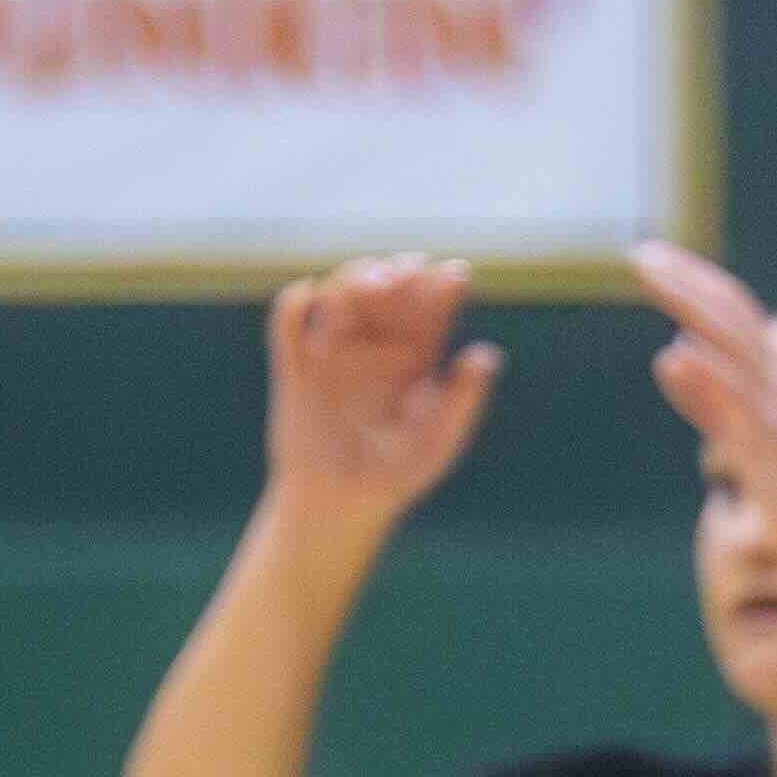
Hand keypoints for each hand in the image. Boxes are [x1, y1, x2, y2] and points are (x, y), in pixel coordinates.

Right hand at [261, 252, 495, 532]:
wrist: (338, 505)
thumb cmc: (395, 477)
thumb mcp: (437, 443)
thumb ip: (463, 401)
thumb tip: (486, 354)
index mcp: (415, 355)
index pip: (429, 306)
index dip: (441, 284)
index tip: (453, 275)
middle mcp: (374, 343)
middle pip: (386, 289)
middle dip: (397, 271)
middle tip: (407, 274)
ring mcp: (333, 349)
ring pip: (340, 293)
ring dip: (354, 277)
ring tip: (374, 284)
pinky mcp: (295, 364)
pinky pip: (290, 321)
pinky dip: (296, 302)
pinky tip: (310, 294)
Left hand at [627, 239, 776, 560]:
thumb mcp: (743, 434)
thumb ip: (706, 397)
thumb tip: (669, 354)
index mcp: (776, 377)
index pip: (734, 312)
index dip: (694, 281)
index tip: (652, 259)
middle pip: (732, 314)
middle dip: (685, 280)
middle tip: (639, 254)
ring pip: (733, 343)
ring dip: (690, 304)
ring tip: (651, 276)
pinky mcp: (771, 449)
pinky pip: (738, 405)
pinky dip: (708, 375)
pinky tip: (675, 353)